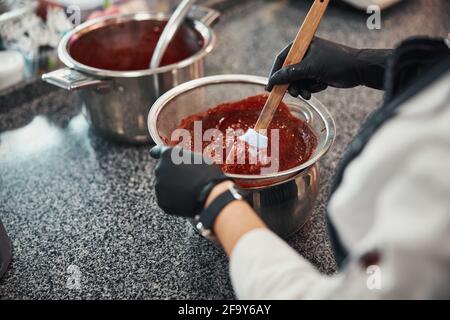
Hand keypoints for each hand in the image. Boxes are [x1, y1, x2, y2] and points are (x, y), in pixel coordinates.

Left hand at [150, 146, 229, 216]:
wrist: (210, 194)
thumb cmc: (208, 174)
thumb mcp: (198, 159)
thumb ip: (185, 159)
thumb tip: (184, 163)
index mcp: (168, 155)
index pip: (157, 151)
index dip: (157, 153)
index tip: (155, 154)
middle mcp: (160, 169)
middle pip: (162, 171)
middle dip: (171, 175)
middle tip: (187, 180)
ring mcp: (159, 186)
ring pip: (164, 187)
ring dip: (173, 188)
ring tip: (189, 192)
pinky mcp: (161, 201)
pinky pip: (167, 200)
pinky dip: (174, 201)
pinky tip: (186, 201)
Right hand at [267, 37, 391, 98]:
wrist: (359, 69)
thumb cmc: (336, 63)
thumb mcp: (310, 68)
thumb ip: (290, 74)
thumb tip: (274, 80)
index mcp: (303, 45)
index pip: (282, 59)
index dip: (275, 73)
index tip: (270, 87)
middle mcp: (306, 53)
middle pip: (289, 72)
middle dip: (292, 84)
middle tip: (294, 93)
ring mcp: (312, 64)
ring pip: (298, 80)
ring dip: (302, 89)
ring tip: (308, 94)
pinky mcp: (318, 74)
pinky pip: (308, 84)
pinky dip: (312, 88)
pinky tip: (321, 87)